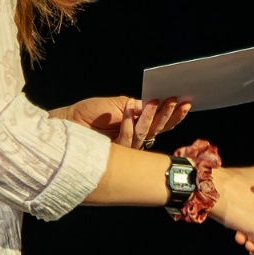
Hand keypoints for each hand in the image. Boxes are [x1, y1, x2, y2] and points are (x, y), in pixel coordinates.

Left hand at [51, 96, 190, 148]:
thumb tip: (154, 104)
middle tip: (175, 101)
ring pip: (146, 135)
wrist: (68, 123)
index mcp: (138, 125)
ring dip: (150, 117)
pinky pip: (129, 140)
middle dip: (168, 115)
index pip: (161, 122)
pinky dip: (129, 124)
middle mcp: (135, 137)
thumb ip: (136, 106)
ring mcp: (127, 147)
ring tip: (153, 102)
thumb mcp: (118, 104)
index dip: (174, 114)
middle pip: (159, 130)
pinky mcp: (116, 153)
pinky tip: (128, 112)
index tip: (185, 101)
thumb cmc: (90, 113)